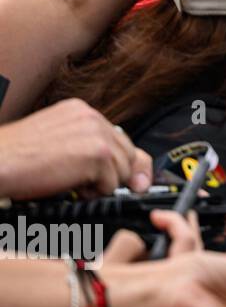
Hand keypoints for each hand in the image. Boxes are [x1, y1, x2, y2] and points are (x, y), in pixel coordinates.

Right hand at [0, 99, 152, 199]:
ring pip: (123, 171)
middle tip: (83, 183)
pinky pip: (111, 184)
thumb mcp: (58, 145)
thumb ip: (87, 148)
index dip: (121, 163)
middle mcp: (91, 117)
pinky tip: (69, 187)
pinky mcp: (97, 153)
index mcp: (80, 112)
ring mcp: (96, 133)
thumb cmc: (15, 158)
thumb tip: (121, 168)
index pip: (120, 138)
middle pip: (128, 154)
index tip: (124, 178)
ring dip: (101, 185)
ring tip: (71, 183)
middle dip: (112, 175)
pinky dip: (93, 194)